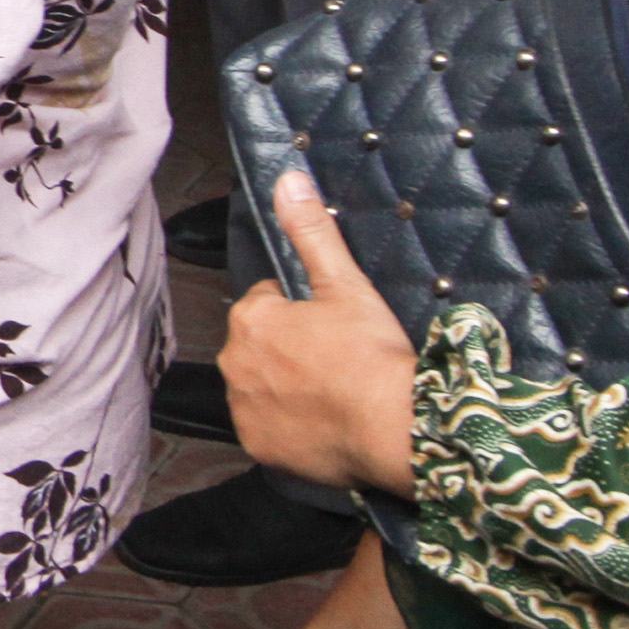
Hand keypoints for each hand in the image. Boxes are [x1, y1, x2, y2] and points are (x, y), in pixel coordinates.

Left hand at [218, 170, 421, 496]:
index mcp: (250, 320)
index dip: (303, 311)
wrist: (394, 429)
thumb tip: (288, 181)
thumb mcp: (345, 284)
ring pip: (262, 386)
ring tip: (333, 390)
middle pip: (260, 345)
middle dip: (290, 348)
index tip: (333, 326)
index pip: (267, 303)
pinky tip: (323, 422)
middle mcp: (234, 365)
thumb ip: (312, 232)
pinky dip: (288, 425)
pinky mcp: (259, 447)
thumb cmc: (371, 356)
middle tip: (337, 358)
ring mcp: (244, 410)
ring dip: (287, 386)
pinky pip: (267, 428)